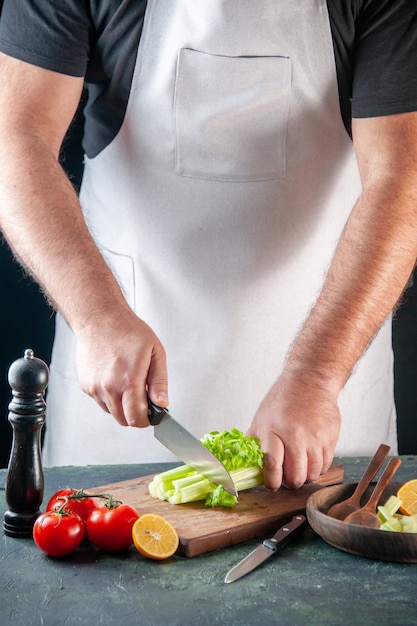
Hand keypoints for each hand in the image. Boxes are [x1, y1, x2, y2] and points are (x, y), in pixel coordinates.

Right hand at [75, 307, 167, 427]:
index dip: (146, 420)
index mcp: (129, 380)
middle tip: (142, 398)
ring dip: (121, 405)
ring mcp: (95, 387)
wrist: (100, 319)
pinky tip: (114, 378)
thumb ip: (159, 382)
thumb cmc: (127, 331)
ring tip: (127, 383)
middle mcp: (109, 387)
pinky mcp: (86, 385)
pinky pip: (100, 401)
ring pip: (111, 412)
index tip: (151, 414)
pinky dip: (109, 396)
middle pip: (123, 420)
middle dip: (135, 414)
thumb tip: (162, 403)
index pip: (136, 418)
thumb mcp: (155, 353)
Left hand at [246, 372, 340, 489]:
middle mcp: (295, 435)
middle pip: (295, 476)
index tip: (272, 485)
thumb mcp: (261, 418)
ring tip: (300, 467)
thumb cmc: (284, 399)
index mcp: (273, 429)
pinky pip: (325, 465)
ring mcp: (315, 437)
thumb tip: (245, 464)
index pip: (272, 466)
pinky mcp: (331, 437)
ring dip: (305, 476)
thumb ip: (254, 442)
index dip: (272, 482)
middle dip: (290, 482)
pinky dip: (317, 467)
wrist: (310, 380)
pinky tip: (311, 458)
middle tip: (287, 478)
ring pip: (312, 474)